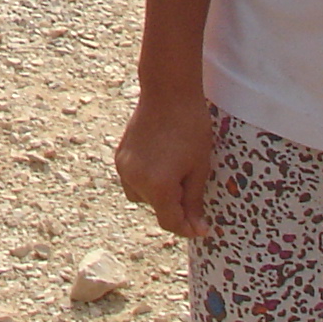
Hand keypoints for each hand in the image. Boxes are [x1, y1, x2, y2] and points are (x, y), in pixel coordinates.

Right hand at [115, 87, 217, 238]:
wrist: (168, 91)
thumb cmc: (190, 128)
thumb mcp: (199, 169)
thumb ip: (194, 203)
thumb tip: (196, 230)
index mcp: (157, 186)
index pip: (170, 222)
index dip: (187, 227)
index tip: (202, 226)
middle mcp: (135, 179)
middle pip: (156, 210)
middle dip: (175, 207)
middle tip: (192, 188)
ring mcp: (124, 167)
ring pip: (142, 197)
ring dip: (159, 195)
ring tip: (176, 173)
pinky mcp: (120, 155)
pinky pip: (132, 180)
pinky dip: (147, 181)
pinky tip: (161, 163)